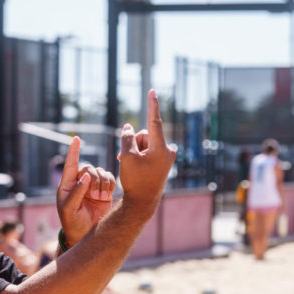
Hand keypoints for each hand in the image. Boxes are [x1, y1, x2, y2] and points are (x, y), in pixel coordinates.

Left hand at [56, 136, 115, 245]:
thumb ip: (76, 192)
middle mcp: (80, 183)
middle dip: (94, 179)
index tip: (76, 139)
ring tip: (101, 197)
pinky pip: (109, 179)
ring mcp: (92, 187)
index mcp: (67, 186)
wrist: (85, 235)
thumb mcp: (69, 210)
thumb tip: (85, 176)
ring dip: (102, 183)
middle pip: (89, 168)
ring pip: (101, 173)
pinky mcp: (104, 191)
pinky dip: (110, 185)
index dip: (73, 151)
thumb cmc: (72, 223)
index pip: (70, 165)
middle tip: (95, 195)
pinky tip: (107, 195)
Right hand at [117, 89, 176, 213]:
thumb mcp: (127, 157)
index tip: (153, 91)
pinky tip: (133, 166)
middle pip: (144, 134)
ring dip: (135, 150)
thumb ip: (127, 138)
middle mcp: (167, 150)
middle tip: (126, 159)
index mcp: (161, 148)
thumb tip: (129, 127)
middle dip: (133, 142)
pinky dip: (139, 155)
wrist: (142, 203)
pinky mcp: (163, 161)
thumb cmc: (135, 180)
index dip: (152, 104)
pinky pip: (148, 150)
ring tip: (130, 164)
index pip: (155, 121)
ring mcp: (167, 156)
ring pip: (145, 143)